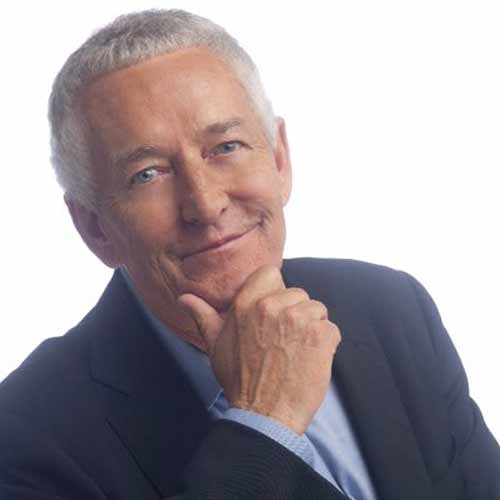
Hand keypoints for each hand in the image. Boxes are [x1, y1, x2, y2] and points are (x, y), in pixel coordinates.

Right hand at [178, 265, 340, 433]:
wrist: (264, 415)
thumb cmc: (240, 380)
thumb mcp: (214, 345)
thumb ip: (202, 316)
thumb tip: (184, 298)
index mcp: (247, 304)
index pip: (271, 274)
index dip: (276, 290)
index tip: (275, 309)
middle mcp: (273, 306)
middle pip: (297, 294)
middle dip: (295, 313)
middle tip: (284, 341)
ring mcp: (299, 320)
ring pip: (317, 310)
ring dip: (312, 328)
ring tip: (297, 351)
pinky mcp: (320, 336)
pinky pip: (331, 329)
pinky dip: (326, 344)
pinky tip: (310, 360)